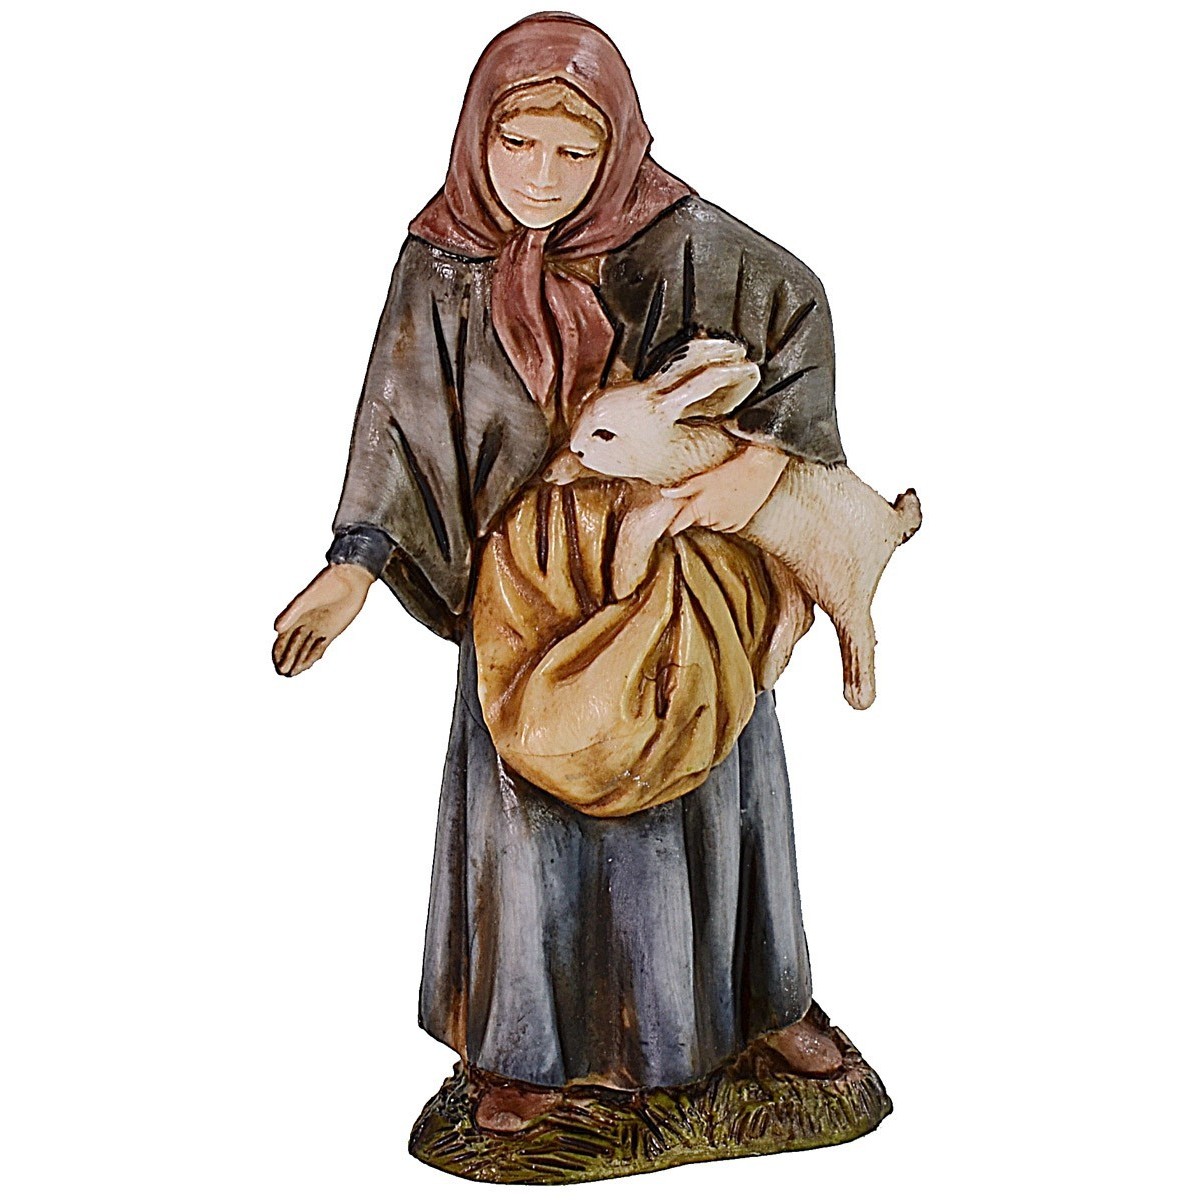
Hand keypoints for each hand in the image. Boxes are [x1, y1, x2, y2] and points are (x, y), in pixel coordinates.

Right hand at [272, 562, 373, 675]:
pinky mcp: (330, 632)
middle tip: (283, 672)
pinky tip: (307, 665)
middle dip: (287, 658)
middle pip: (292, 646)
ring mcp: (317, 629)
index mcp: (296, 616)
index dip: (278, 650)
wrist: (350, 580)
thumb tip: (276, 630)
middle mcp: (304, 624)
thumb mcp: (307, 599)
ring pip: (304, 649)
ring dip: (298, 660)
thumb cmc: (327, 584)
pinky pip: (319, 648)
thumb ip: (292, 613)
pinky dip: (312, 657)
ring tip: (292, 673)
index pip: (283, 637)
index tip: (276, 662)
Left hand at [663, 444, 787, 534]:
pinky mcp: (739, 524)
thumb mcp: (703, 478)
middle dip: (694, 513)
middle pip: (695, 522)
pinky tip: (728, 503)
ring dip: (710, 515)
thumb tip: (665, 493)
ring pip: (710, 524)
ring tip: (717, 497)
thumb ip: (682, 488)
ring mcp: (726, 524)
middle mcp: (712, 521)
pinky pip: (725, 525)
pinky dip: (724, 517)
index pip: (678, 525)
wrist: (759, 470)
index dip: (671, 526)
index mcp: (699, 509)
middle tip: (700, 498)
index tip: (666, 528)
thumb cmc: (730, 471)